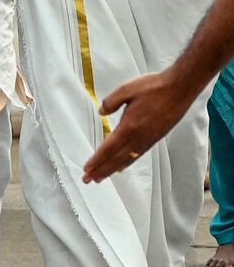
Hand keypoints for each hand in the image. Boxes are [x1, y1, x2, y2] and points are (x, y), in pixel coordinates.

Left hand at [82, 69, 197, 182]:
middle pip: (116, 158)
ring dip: (112, 169)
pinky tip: (121, 166)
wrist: (179, 88)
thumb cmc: (153, 87)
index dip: (97, 160)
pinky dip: (127, 163)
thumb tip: (101, 113)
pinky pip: (137, 155)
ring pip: (127, 159)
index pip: (108, 148)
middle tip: (88, 179)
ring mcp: (148, 139)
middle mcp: (139, 137)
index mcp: (129, 127)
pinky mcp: (155, 137)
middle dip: (101, 170)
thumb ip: (111, 102)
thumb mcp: (126, 89)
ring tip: (101, 177)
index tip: (87, 169)